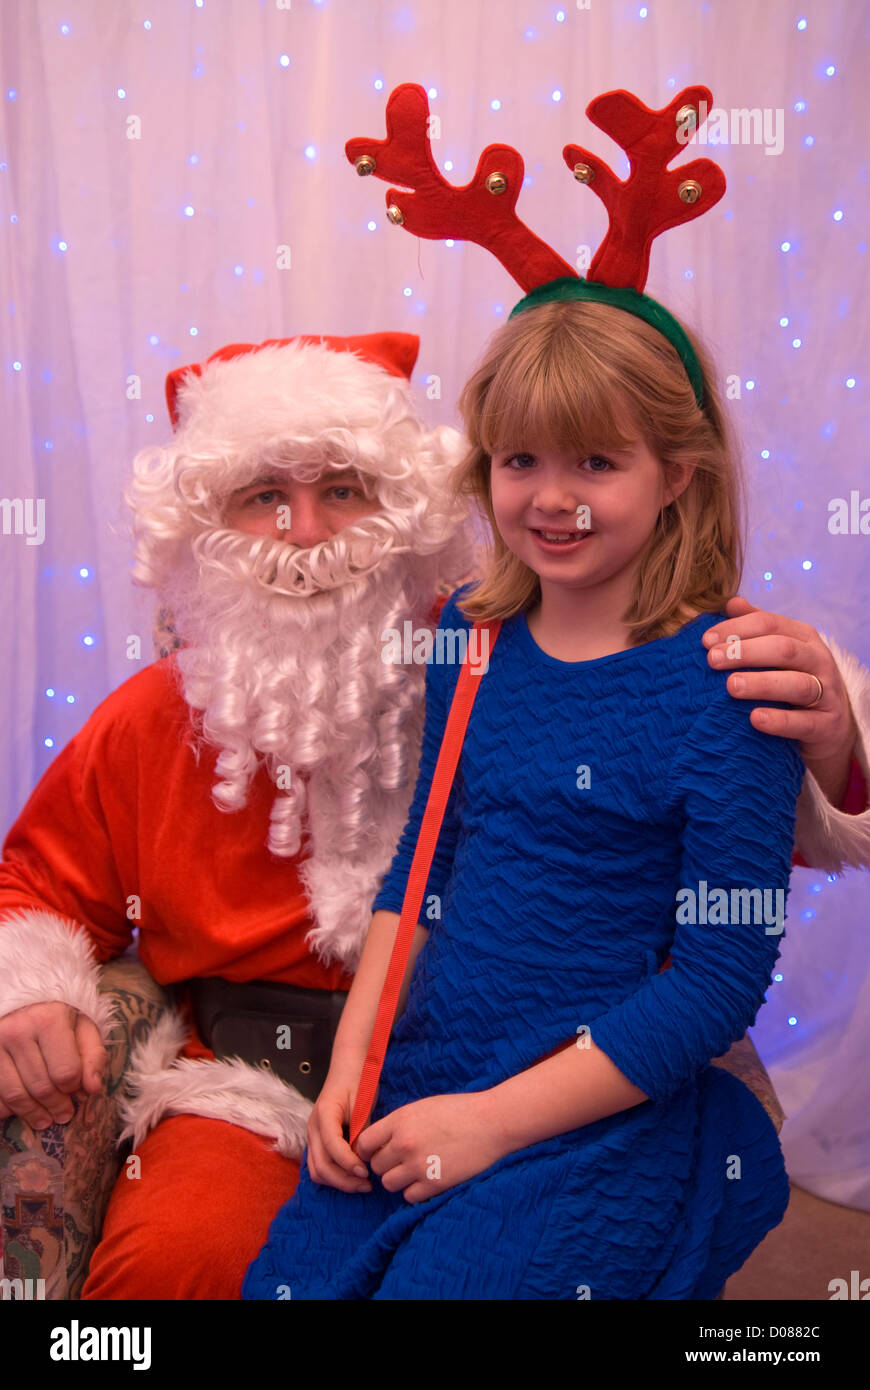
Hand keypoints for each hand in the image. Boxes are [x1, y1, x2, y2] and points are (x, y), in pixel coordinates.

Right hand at [0, 1001, 105, 1128]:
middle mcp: (18, 1031)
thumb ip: (93, 1054)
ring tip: (44, 1120)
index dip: (74, 1089)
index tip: (78, 1093)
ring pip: (15, 1094)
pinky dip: (6, 1108)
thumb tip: (93, 1088)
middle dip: (56, 1106)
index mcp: (49, 1019)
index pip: (65, 1071)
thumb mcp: (82, 1024)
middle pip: (41, 1086)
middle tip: (64, 1115)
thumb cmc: (56, 1012)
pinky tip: (17, 1111)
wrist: (21, 997)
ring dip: (32, 1113)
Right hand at [306, 1067, 372, 1193]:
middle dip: (344, 1180)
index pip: (331, 1147)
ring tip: (361, 1184)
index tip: (367, 1172)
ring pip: (316, 1170)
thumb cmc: (358, 1082)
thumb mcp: (363, 1104)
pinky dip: (333, 1176)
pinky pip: (319, 1166)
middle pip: (320, 1166)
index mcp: (324, 1115)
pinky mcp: (317, 1141)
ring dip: (338, 1182)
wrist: (348, 1068)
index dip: (348, 1163)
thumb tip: (362, 1161)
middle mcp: (313, 1128)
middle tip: (367, 1185)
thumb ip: (360, 1132)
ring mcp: (312, 1136)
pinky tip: (352, 1176)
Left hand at [354, 1091, 507, 1203]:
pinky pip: (409, 1197)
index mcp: (400, 1120)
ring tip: (415, 1170)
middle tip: (401, 1161)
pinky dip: (416, 1191)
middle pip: (376, 1166)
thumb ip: (398, 1124)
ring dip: (399, 1179)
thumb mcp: (422, 1108)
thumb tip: (378, 1141)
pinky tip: (428, 1179)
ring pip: (389, 1183)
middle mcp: (405, 1143)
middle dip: (386, 1164)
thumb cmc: (459, 1111)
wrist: (491, 1122)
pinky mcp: (435, 1184)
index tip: (377, 1151)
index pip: (363, 1143)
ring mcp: (419, 1165)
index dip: (368, 1150)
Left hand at [702, 597, 857, 798]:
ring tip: (731, 686)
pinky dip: (780, 721)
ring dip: (762, 684)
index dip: (737, 628)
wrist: (831, 726)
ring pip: (797, 685)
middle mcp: (818, 660)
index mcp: (803, 637)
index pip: (769, 623)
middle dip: (746, 652)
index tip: (705, 641)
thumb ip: (758, 627)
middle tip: (713, 660)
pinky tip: (755, 719)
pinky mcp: (827, 726)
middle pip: (783, 649)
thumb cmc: (796, 680)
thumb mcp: (781, 651)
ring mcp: (827, 693)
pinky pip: (804, 723)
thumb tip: (732, 603)